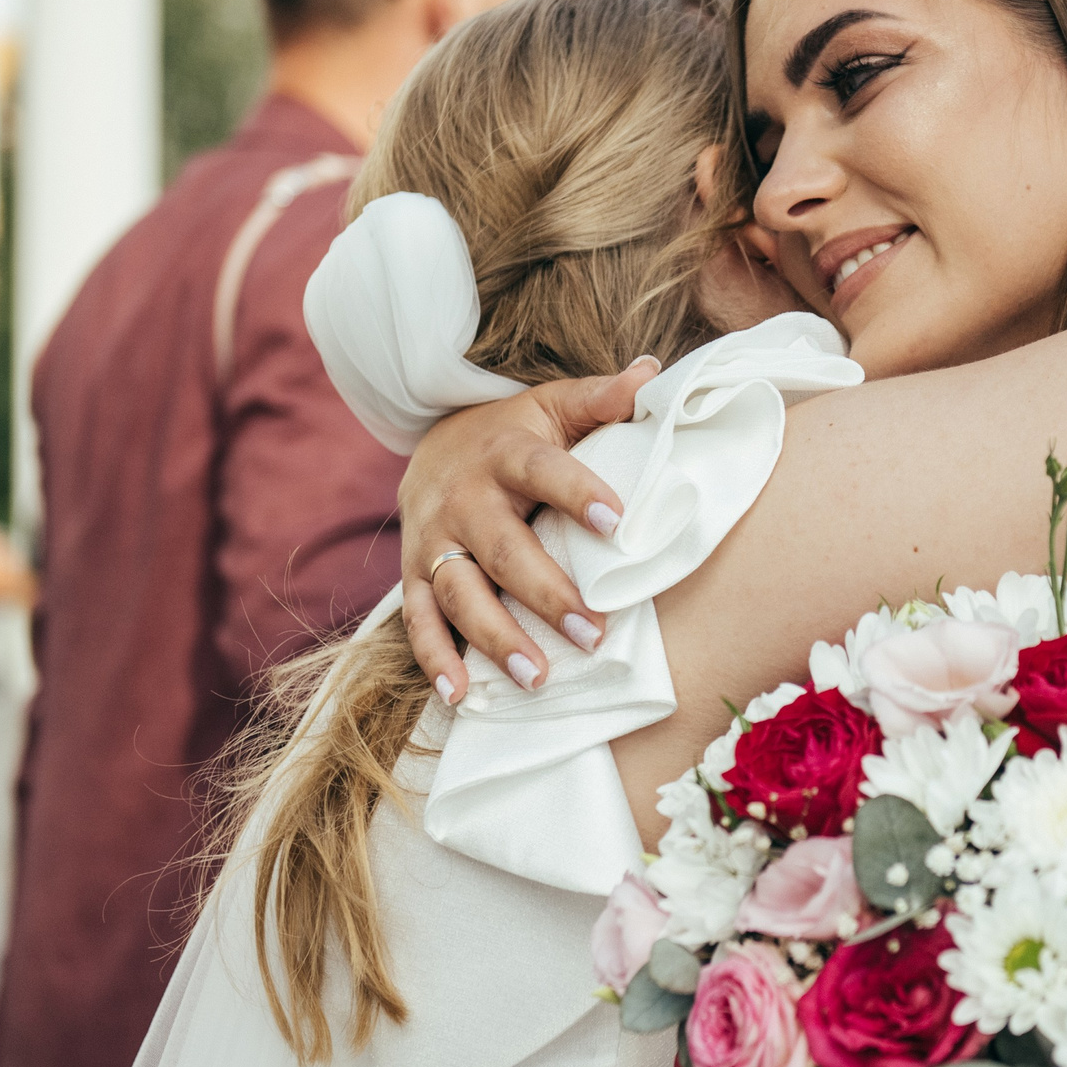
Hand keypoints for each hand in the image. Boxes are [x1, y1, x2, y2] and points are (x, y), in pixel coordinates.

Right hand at [400, 359, 661, 699]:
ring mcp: (434, 539)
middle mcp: (463, 498)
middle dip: (546, 593)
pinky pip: (418, 619)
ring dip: (495, 636)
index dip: (579, 493)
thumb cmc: (515, 432)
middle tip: (594, 633)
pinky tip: (461, 694)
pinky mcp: (414, 573)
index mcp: (504, 451)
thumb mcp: (553, 405)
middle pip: (502, 548)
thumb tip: (653, 371)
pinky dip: (435, 658)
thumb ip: (601, 398)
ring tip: (537, 675)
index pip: (543, 470)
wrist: (435, 441)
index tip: (619, 524)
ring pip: (459, 591)